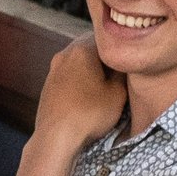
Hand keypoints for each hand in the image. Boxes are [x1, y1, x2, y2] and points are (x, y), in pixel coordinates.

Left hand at [36, 33, 129, 148]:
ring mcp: (54, 68)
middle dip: (105, 58)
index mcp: (82, 48)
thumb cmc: (90, 114)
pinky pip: (69, 74)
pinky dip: (80, 79)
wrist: (55, 137)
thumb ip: (123, 71)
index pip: (108, 38)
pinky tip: (87, 94)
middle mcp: (65, 53)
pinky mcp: (49, 84)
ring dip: (92, 68)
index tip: (128, 62)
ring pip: (79, 60)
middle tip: (119, 73)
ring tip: (104, 85)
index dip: (121, 49)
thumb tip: (122, 62)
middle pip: (92, 47)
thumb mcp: (118, 92)